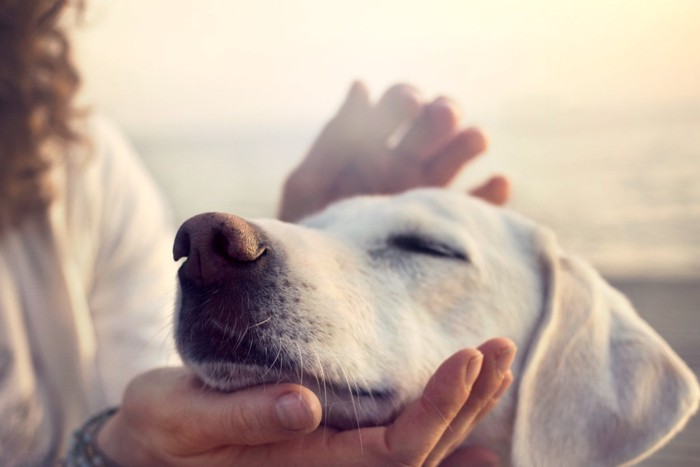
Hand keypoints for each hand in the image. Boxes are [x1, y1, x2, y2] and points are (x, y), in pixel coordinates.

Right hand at [97, 338, 514, 465]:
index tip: (468, 358)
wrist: (149, 448)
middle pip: (423, 449)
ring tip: (495, 361)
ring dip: (463, 405)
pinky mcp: (331, 447)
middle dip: (467, 399)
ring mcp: (334, 463)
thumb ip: (240, 418)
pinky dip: (440, 421)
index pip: (394, 451)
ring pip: (418, 445)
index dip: (438, 408)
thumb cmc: (159, 435)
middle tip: (499, 345)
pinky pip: (397, 441)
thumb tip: (303, 404)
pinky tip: (473, 411)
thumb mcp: (182, 421)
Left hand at [279, 82, 509, 221]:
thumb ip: (335, 139)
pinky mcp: (445, 227)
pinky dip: (491, 194)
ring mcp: (427, 194)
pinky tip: (497, 183)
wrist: (324, 288)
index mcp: (371, 147)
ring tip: (474, 139)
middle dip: (442, 113)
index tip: (409, 104)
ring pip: (458, 157)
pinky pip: (476, 208)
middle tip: (443, 116)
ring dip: (469, 142)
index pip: (398, 106)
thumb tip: (361, 84)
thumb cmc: (307, 234)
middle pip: (434, 125)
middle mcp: (404, 164)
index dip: (405, 99)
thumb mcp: (309, 185)